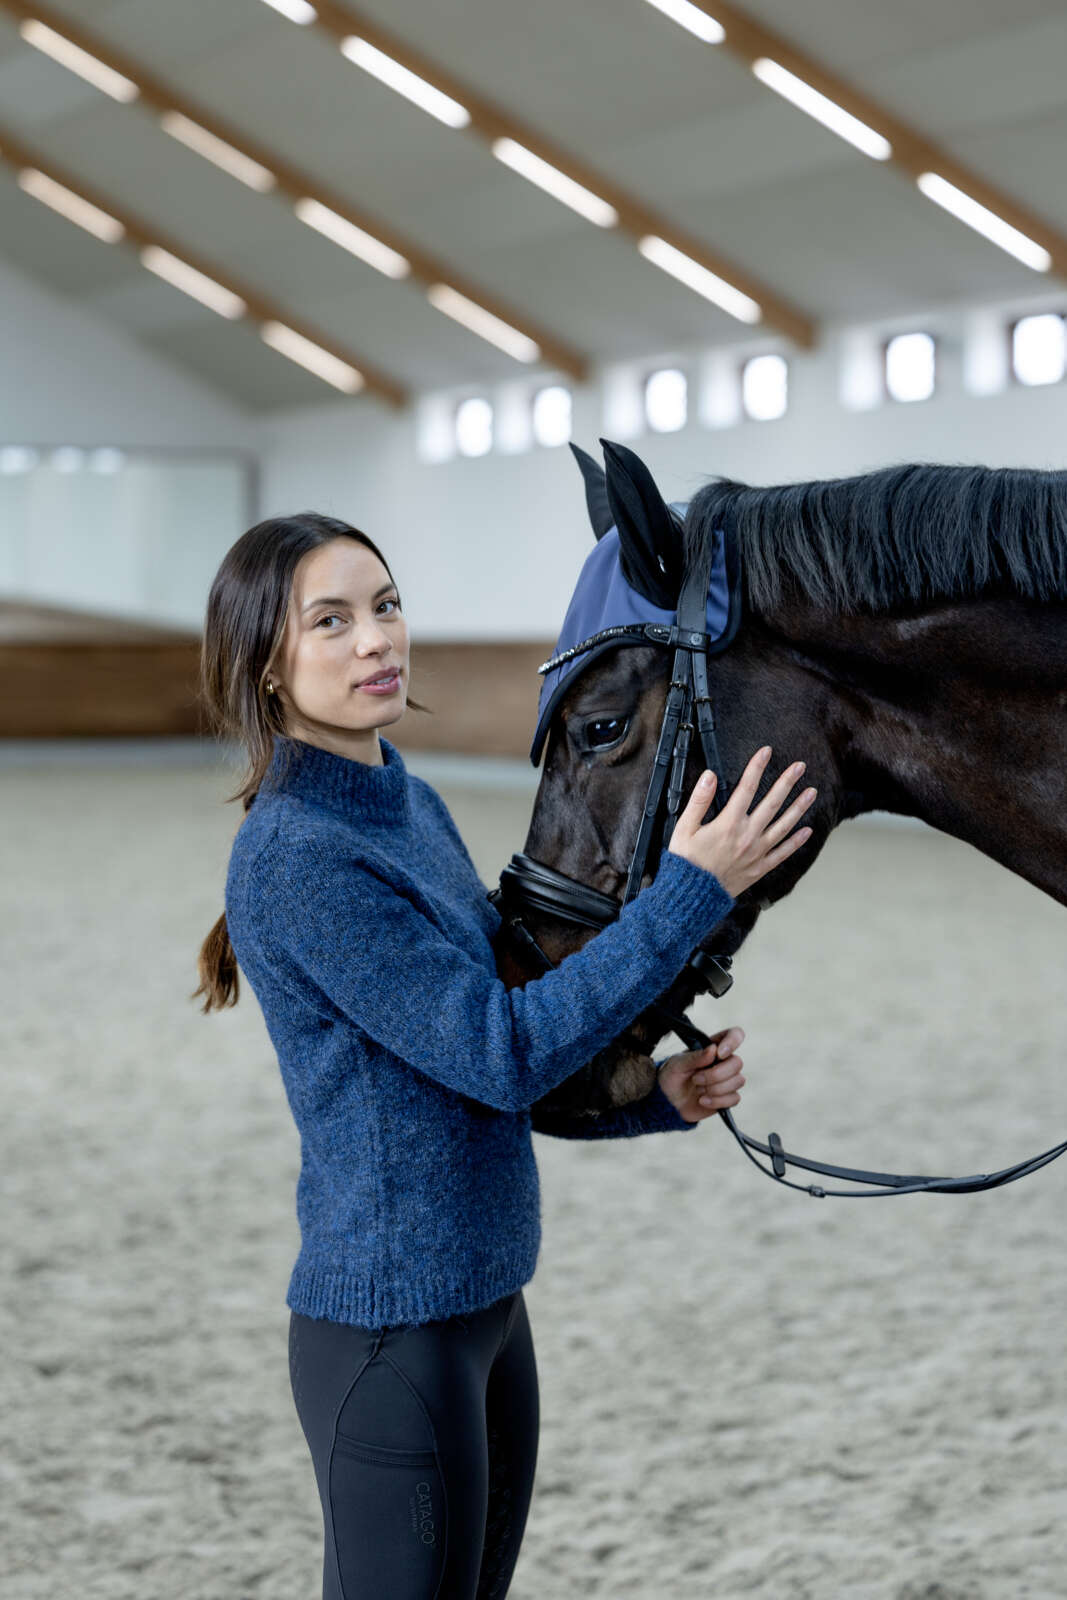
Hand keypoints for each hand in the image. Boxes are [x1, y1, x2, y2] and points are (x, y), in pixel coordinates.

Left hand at [657, 1026, 744, 1122]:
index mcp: (712, 1048)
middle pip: (737, 1063)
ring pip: (738, 1081)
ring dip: (715, 1089)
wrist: (668, 1104)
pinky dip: (717, 1101)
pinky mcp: (728, 1098)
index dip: (733, 1041)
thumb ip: (695, 1057)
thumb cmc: (672, 1078)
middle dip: (715, 1074)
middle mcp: (723, 1062)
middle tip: (695, 1079)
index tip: (719, 1054)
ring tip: (698, 1090)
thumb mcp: (677, 1064)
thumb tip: (713, 1049)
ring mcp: (727, 1080)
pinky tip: (703, 1101)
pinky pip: (735, 1098)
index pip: (735, 1035)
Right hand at [667, 746, 815, 899]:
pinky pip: (783, 853)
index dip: (757, 767)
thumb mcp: (684, 828)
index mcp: (728, 824)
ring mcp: (757, 852)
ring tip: (811, 792)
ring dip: (799, 808)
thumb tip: (710, 777)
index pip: (746, 788)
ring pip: (783, 826)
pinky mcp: (760, 868)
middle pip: (772, 803)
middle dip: (787, 782)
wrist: (693, 895)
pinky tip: (807, 831)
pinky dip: (796, 842)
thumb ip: (699, 801)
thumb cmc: (687, 862)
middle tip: (800, 767)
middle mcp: (747, 836)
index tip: (766, 752)